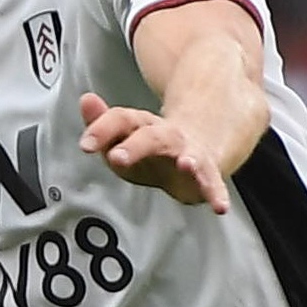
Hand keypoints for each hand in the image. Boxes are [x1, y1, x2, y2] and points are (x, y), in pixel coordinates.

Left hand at [78, 91, 233, 213]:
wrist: (194, 149)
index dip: (101, 130)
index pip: (120, 121)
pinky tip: (220, 206)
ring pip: (187, 154)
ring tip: (186, 164)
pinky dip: (216, 194)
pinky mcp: (205, 172)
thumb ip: (102, 126)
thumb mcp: (122, 138)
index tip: (86, 144)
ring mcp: (188, 153)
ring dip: (188, 160)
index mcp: (141, 126)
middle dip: (135, 146)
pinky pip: (212, 183)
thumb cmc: (150, 148)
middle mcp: (165, 136)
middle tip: (118, 157)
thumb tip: (86, 99)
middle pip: (150, 137)